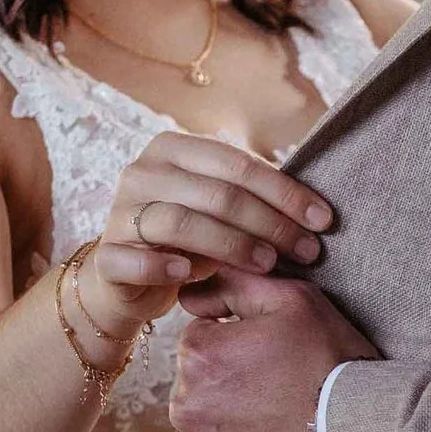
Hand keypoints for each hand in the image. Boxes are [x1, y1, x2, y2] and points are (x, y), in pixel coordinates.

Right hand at [78, 130, 334, 345]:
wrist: (127, 282)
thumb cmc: (187, 240)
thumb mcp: (219, 210)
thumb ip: (253, 198)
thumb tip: (317, 210)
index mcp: (173, 149)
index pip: (238, 164)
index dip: (285, 192)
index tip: (324, 219)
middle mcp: (143, 172)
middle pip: (217, 194)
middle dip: (270, 223)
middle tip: (306, 250)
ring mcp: (120, 213)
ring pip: (182, 223)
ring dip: (232, 245)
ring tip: (267, 264)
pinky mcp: (106, 256)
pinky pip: (134, 259)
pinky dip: (163, 266)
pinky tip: (191, 274)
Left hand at [172, 264, 378, 431]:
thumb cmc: (334, 368)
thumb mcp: (296, 302)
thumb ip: (237, 283)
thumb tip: (194, 291)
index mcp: (198, 355)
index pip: (204, 341)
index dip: (242, 346)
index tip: (277, 361)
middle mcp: (185, 407)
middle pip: (202, 389)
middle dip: (234, 390)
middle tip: (285, 397)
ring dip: (236, 431)